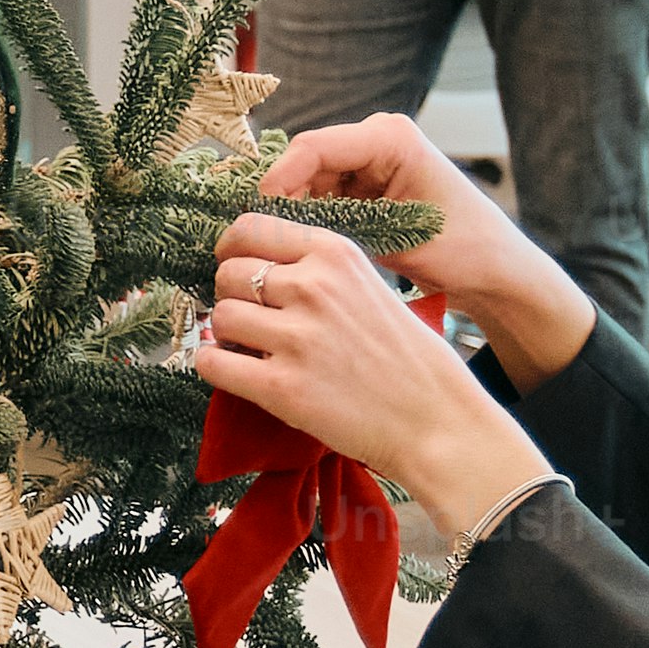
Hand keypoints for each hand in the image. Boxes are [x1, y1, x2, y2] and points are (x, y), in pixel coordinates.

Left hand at [199, 221, 547, 539]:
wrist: (435, 420)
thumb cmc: (407, 358)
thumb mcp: (369, 285)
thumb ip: (318, 269)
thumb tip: (254, 262)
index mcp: (336, 253)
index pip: (250, 227)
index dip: (231, 249)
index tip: (232, 265)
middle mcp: (313, 287)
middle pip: (228, 272)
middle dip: (231, 294)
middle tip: (249, 318)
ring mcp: (296, 337)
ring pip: (220, 316)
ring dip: (225, 333)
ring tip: (249, 347)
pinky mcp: (282, 387)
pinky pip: (212, 362)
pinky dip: (214, 365)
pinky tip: (234, 371)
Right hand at [244, 116, 593, 382]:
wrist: (496, 271)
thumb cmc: (461, 249)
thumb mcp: (394, 233)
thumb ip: (334, 221)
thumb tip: (273, 226)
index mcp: (390, 137)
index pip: (314, 147)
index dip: (279, 179)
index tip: (259, 215)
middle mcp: (378, 139)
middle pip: (306, 161)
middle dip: (283, 198)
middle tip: (264, 239)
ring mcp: (373, 161)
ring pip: (309, 181)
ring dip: (294, 211)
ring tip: (281, 247)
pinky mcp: (369, 185)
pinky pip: (323, 196)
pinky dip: (311, 218)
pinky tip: (303, 245)